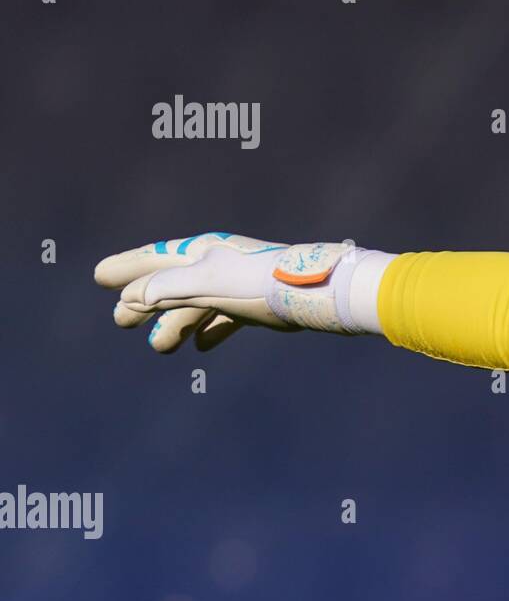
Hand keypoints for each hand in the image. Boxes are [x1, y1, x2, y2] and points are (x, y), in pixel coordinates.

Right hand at [93, 232, 366, 352]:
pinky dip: (212, 331)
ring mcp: (239, 285)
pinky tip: (203, 348)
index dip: (127, 267)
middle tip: (119, 322)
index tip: (100, 276)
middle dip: (144, 302)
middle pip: (172, 283)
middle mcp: (219, 264)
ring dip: (175, 325)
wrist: (317, 293)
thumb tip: (134, 297)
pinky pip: (227, 318)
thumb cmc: (262, 283)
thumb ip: (168, 288)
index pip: (155, 258)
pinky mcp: (259, 305)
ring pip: (197, 305)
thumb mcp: (209, 284)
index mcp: (204, 252)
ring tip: (160, 348)